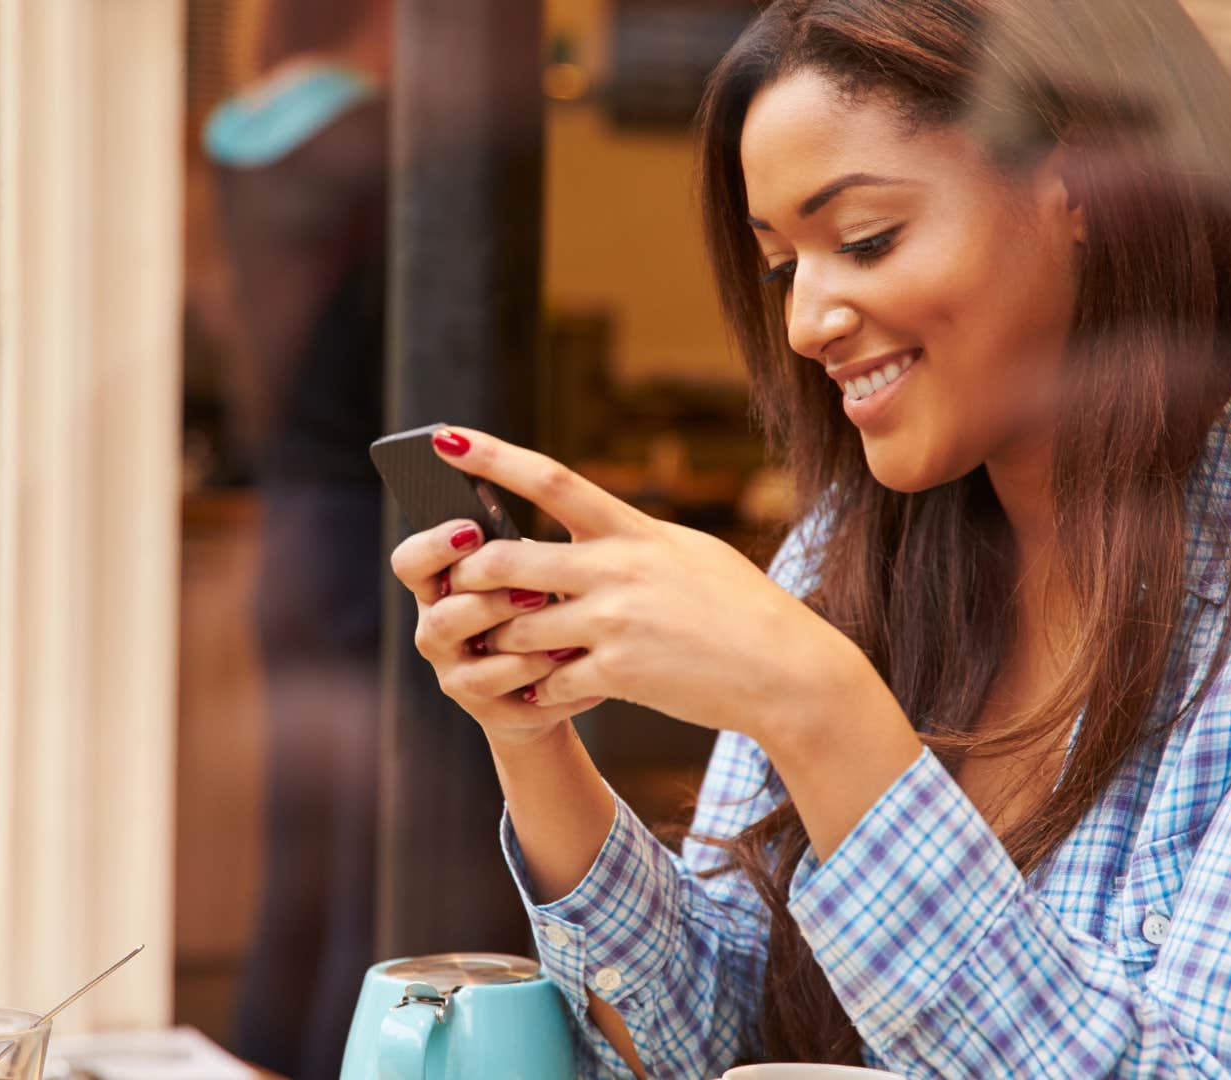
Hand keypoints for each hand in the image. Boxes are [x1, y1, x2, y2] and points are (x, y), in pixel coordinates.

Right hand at [390, 517, 607, 747]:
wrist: (548, 681)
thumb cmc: (534, 607)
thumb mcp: (525, 570)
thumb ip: (516, 551)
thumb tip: (532, 539)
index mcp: (438, 586)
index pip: (410, 563)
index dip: (434, 547)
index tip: (473, 531)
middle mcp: (436, 630)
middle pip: (445, 616)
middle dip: (491, 603)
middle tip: (536, 593)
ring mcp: (455, 674)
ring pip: (476, 666)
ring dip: (523, 651)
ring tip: (565, 640)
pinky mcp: (485, 710)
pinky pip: (511, 701)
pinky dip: (548, 683)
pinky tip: (578, 667)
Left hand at [426, 426, 887, 742]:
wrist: (787, 671)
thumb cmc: (739, 610)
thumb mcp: (687, 554)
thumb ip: (630, 540)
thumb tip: (584, 526)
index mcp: (633, 530)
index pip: (551, 479)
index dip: (492, 458)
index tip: (443, 440)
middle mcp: (618, 568)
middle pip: (509, 559)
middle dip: (469, 574)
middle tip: (453, 584)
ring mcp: (616, 621)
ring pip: (518, 628)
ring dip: (502, 643)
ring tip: (500, 652)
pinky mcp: (620, 672)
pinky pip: (551, 683)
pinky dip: (540, 693)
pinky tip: (544, 696)